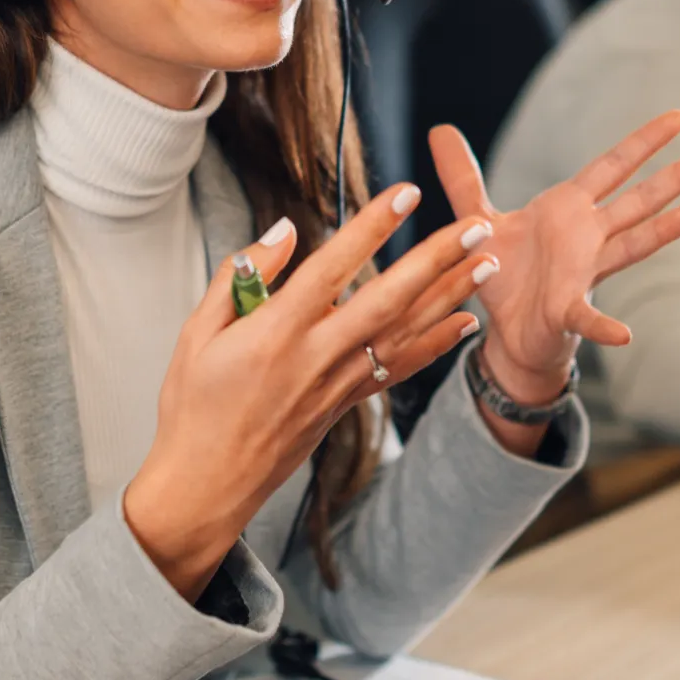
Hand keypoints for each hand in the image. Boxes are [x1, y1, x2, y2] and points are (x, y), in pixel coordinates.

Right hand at [125, 182, 499, 597]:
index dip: (372, 227)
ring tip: (487, 262)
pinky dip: (437, 344)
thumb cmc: (191, 407)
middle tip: (476, 225)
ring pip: (405, 333)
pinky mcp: (344, 405)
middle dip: (436, 259)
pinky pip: (400, 369)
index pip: (332, 267)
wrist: (205, 485)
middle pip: (388, 299)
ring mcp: (336, 385)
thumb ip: (239, 276)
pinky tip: (466, 322)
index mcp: (275, 333)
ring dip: (451, 295)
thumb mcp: (195, 333)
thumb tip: (284, 231)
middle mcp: (315, 357)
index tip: (405, 193)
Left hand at [430, 112, 679, 413]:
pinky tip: (624, 334)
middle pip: (639, 199)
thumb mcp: (475, 218)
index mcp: (567, 209)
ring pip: (633, 245)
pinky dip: (604, 326)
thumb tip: (438, 129)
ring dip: (666, 232)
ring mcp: (584, 272)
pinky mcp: (566, 310)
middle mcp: (586, 236)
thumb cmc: (502, 273)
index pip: (613, 166)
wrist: (505, 330)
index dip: (645, 141)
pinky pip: (587, 317)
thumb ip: (462, 177)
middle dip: (677, 177)